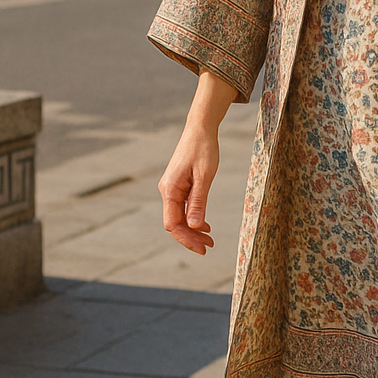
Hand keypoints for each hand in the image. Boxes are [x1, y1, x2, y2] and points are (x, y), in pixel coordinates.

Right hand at [158, 69, 236, 253]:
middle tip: (210, 247)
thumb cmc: (203, 150)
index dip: (187, 239)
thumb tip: (195, 227)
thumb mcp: (205, 176)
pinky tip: (204, 226)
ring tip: (209, 240)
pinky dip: (193, 218)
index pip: (173, 224)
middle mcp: (167, 191)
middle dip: (191, 238)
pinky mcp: (178, 186)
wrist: (200, 129)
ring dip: (193, 230)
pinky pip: (182, 208)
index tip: (203, 248)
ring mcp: (172, 189)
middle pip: (175, 223)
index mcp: (170, 190)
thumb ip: (199, 202)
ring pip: (179, 217)